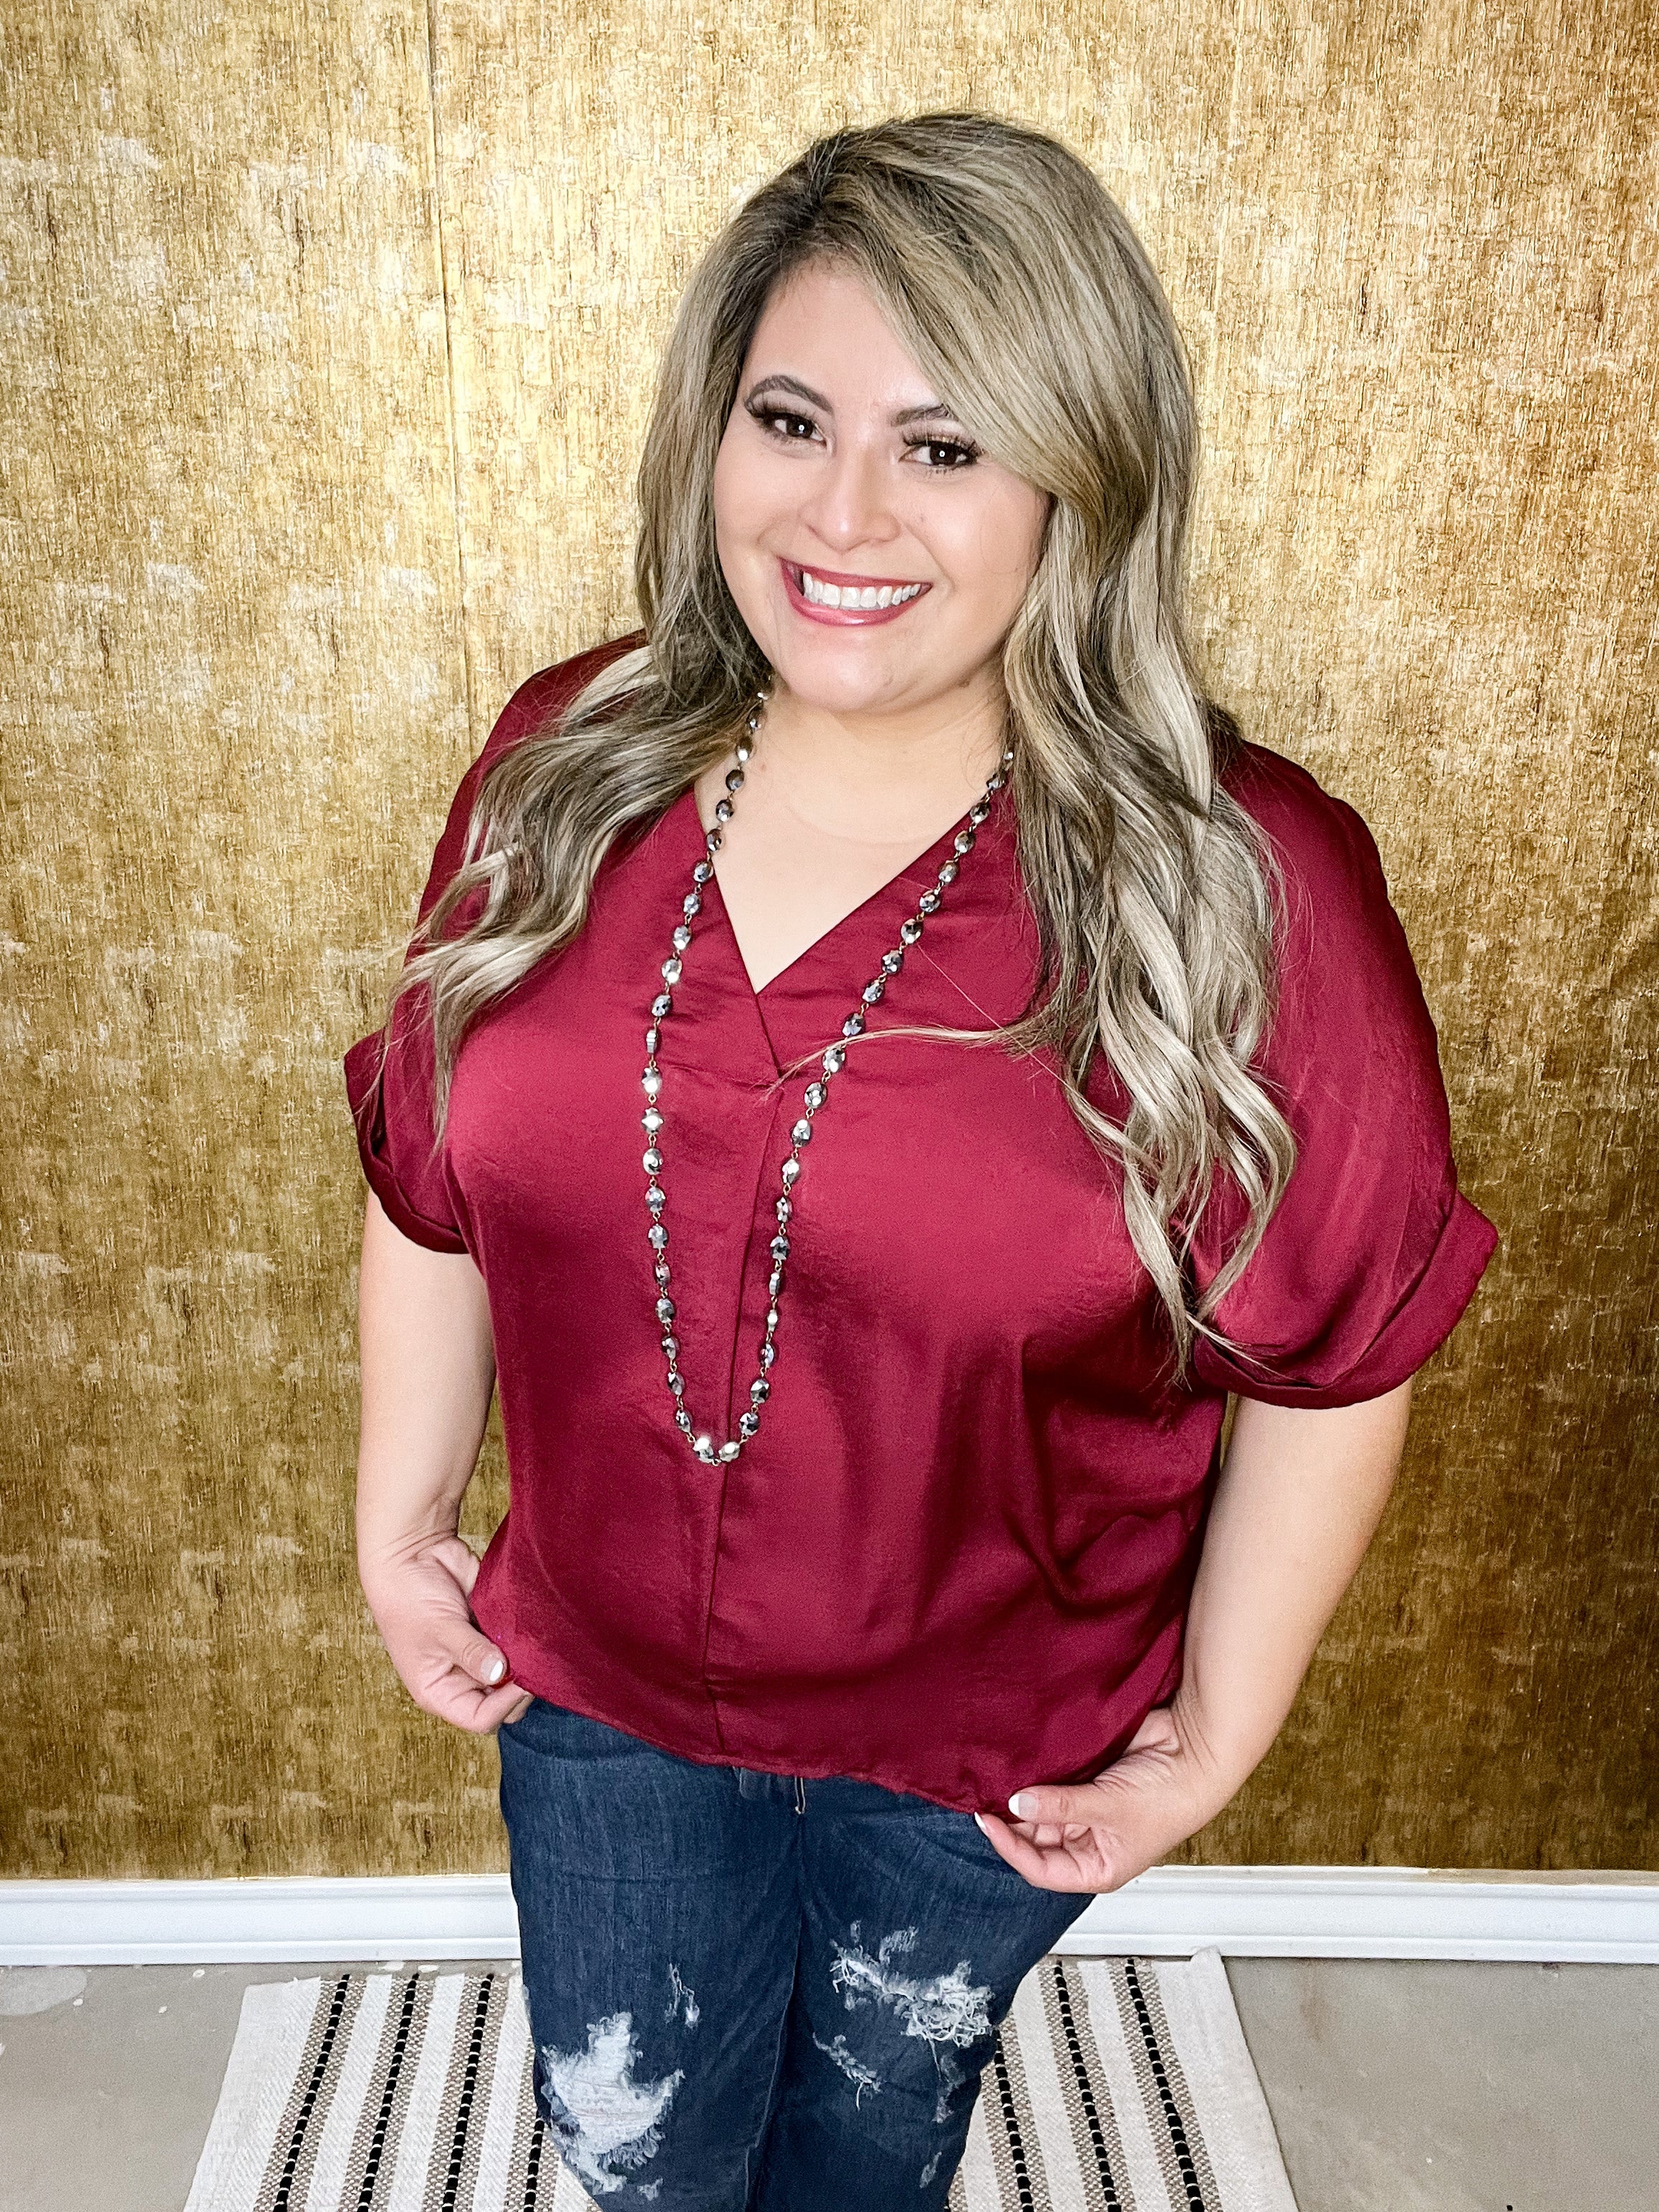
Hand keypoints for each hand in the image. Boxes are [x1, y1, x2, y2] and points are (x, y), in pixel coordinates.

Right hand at [359, 1533, 532, 1733]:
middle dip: (520, 1687)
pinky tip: (530, 1629)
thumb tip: (500, 1672)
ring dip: (525, 1663)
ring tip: (534, 1645)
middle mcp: (459, 1679)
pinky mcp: (489, 1632)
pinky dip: (525, 1642)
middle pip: (502, 1702)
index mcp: (439, 1691)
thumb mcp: (439, 1629)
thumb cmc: (409, 1598)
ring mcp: (477, 1655)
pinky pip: (515, 1646)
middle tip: (534, 1661)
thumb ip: (471, 1652)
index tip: (524, 1679)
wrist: (411, 1554)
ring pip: (513, 1675)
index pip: (480, 1719)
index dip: (505, 1705)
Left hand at [974, 1701, 1234, 1892]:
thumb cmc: (1171, 1798)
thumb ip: (1060, 1806)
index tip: (988, 1821)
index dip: (1011, 1848)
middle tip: (989, 1794)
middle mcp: (1089, 1842)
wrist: (1194, 1751)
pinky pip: (1053, 1779)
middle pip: (1036, 1839)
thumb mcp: (1109, 1809)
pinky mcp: (1087, 1777)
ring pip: (1041, 1807)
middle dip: (1014, 1820)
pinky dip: (1037, 1772)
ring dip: (1024, 1794)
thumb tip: (1016, 1802)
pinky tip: (1021, 1762)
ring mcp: (1086, 1808)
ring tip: (1000, 1777)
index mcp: (1097, 1867)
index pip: (1041, 1869)